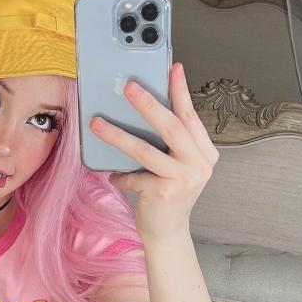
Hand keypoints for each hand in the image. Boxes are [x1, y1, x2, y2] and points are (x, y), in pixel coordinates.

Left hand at [90, 62, 218, 243]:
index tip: (173, 67)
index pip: (190, 116)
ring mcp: (184, 179)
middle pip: (172, 127)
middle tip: (128, 86)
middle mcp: (200, 164)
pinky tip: (113, 175)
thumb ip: (168, 142)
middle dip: (148, 104)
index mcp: (205, 153)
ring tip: (97, 123)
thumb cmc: (166, 194)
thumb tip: (140, 107)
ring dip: (118, 135)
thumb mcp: (174, 165)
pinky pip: (135, 176)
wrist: (167, 233)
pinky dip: (121, 175)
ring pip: (146, 150)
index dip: (181, 91)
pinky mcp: (164, 193)